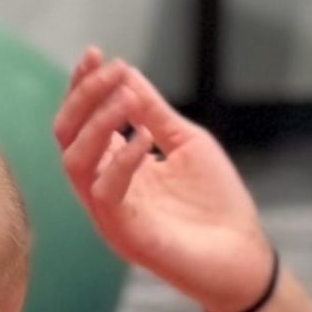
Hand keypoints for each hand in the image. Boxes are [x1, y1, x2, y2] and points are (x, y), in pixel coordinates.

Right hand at [54, 49, 274, 311]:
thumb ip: (154, 112)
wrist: (244, 258)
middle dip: (84, 96)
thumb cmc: (217, 204)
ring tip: (125, 97)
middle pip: (66, 137)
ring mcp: (109, 214)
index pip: (81, 122)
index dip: (83, 87)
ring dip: (97, 123)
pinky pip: (105, 194)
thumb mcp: (186, 143)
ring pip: (74, 162)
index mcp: (113, 167)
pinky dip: (120, 161)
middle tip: (111, 69)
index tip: (97, 53)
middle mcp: (102, 189)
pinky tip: (143, 138)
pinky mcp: (125, 235)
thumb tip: (126, 73)